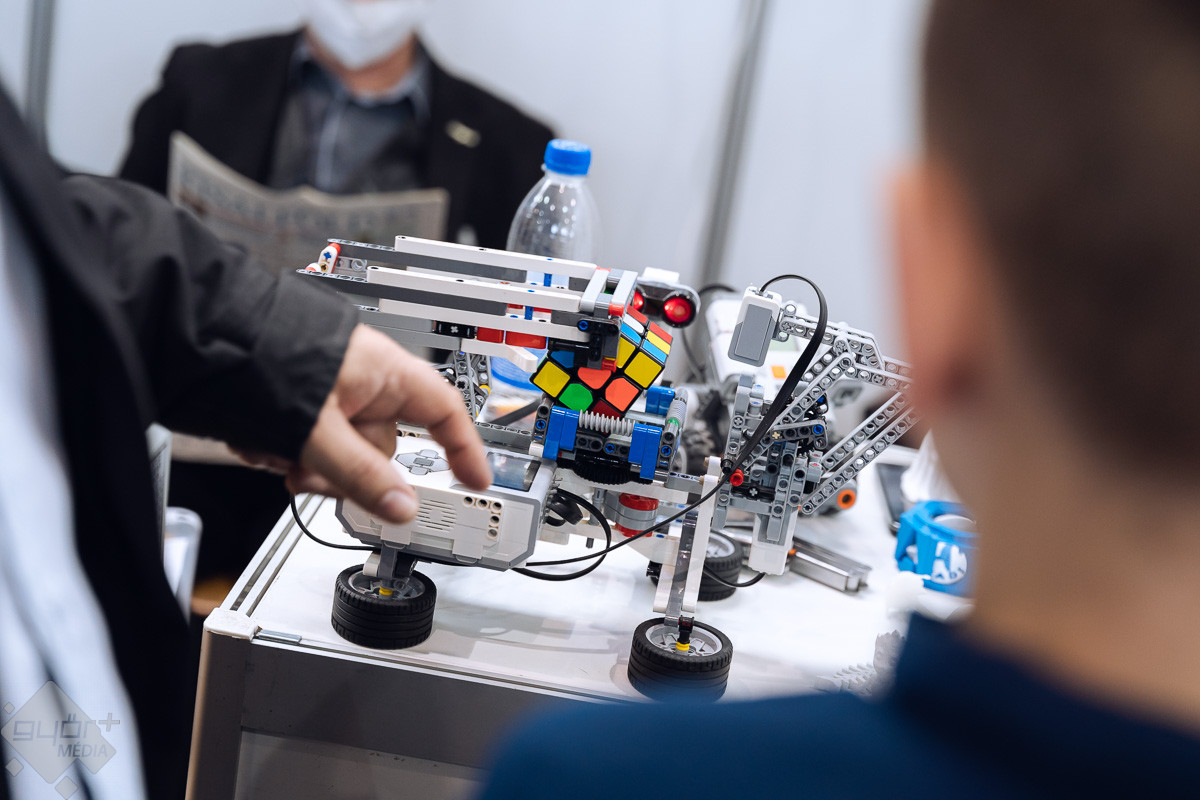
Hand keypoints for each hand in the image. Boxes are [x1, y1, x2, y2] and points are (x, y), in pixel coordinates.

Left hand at [243, 325, 491, 522]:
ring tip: (274, 453)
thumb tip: (401, 509)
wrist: (201, 335)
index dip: (464, 447)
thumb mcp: (318, 429)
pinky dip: (287, 452)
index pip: (443, 412)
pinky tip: (260, 442)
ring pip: (341, 451)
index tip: (476, 479)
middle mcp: (363, 381)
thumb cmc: (260, 356)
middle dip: (346, 471)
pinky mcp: (300, 402)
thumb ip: (361, 475)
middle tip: (312, 475)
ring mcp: (331, 392)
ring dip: (309, 465)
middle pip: (381, 446)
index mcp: (384, 371)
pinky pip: (311, 443)